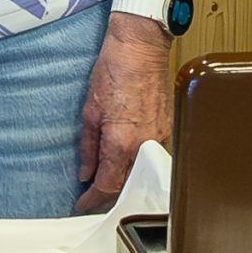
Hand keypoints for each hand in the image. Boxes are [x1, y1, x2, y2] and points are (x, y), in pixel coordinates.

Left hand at [76, 20, 171, 212]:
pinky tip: (129, 161)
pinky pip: (154, 157)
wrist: (140, 47)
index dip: (92, 200)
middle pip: (127, 185)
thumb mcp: (89, 111)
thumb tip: (85, 173)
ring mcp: (161, 138)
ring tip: (108, 180)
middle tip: (92, 197)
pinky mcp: (169, 130)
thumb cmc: (114, 71)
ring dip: (126, 180)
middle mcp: (145, 146)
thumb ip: (88, 147)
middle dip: (110, 195)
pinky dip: (140, 164)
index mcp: (121, 143)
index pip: (107, 186)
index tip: (82, 205)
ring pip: (143, 173)